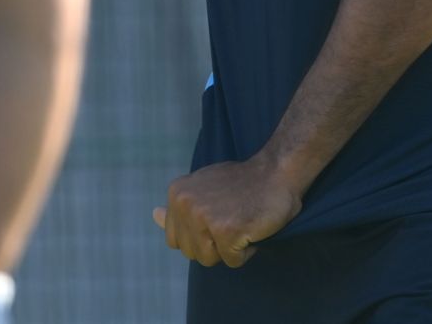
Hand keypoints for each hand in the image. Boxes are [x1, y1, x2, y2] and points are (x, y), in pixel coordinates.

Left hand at [151, 154, 303, 267]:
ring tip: (241, 222)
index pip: (175, 240)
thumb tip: (154, 216)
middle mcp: (185, 204)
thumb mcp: (203, 186)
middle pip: (191, 253)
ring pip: (209, 260)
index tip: (218, 216)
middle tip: (232, 217)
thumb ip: (180, 205)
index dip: (199, 235)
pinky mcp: (225, 231)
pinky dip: (246, 250)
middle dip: (213, 244)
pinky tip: (252, 227)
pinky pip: (232, 261)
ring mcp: (204, 218)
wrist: (277, 172)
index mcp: (177, 193)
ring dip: (229, 249)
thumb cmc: (243, 182)